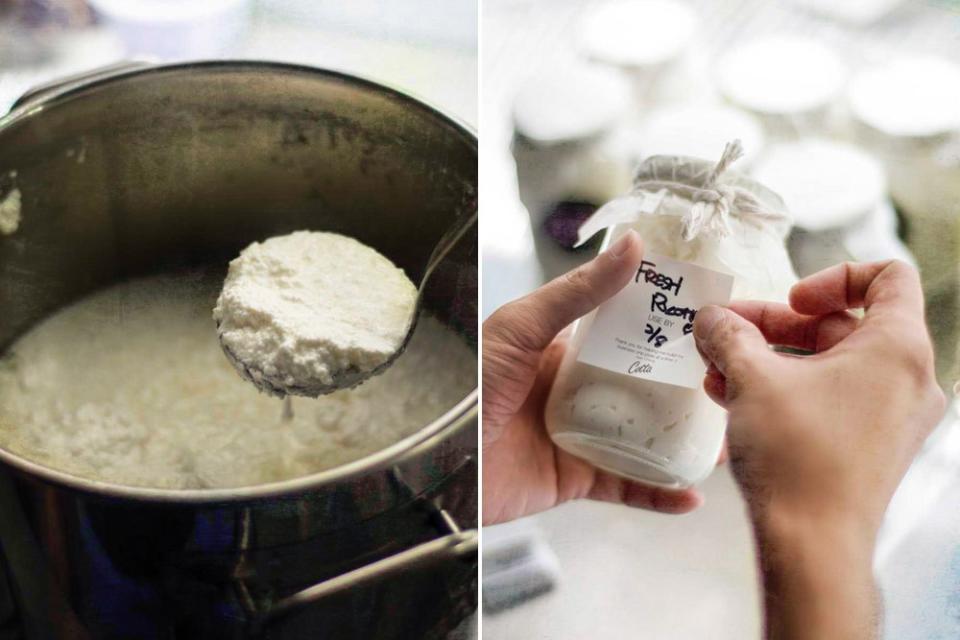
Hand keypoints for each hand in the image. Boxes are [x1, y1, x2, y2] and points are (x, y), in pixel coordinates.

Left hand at [483, 231, 704, 524]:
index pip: (621, 334)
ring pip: (641, 437)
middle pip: (638, 387)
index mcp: (559, 350)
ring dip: (681, 441)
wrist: (440, 462)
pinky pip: (625, 486)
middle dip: (680, 387)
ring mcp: (576, 435)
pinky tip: (692, 493)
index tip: (707, 320)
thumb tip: (631, 245)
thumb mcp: (521, 327)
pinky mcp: (573, 478)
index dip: (660, 327)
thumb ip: (576, 291)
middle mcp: (572, 391)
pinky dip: (658, 493)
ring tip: (724, 438)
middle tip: (727, 380)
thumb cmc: (470, 385)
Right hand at [693, 260, 945, 638]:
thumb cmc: (797, 455)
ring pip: (830, 365)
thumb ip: (729, 335)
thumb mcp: (752, 378)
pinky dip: (786, 389)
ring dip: (770, 359)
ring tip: (717, 369)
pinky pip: (830, 399)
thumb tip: (711, 317)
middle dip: (776, 325)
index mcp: (898, 348)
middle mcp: (908, 380)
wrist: (812, 545)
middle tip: (726, 332)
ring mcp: (892, 417)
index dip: (832, 277)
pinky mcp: (871, 446)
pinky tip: (731, 397)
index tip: (789, 300)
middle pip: (844, 324)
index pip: (887, 277)